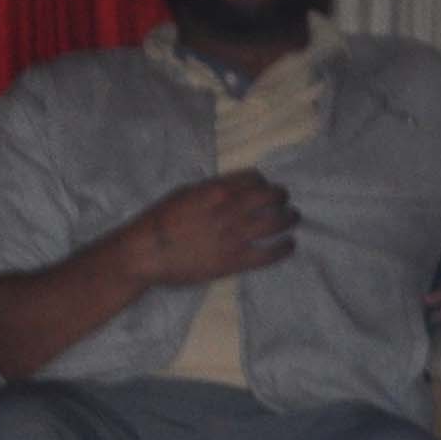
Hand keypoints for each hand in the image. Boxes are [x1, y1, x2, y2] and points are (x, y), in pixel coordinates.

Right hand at [119, 173, 297, 289]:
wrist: (147, 252)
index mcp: (216, 190)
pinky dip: (285, 248)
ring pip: (276, 222)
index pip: (253, 179)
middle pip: (270, 197)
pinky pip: (270, 253)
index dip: (262, 182)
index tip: (264, 186)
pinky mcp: (236, 260)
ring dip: (289, 218)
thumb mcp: (184, 194)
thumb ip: (210, 190)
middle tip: (285, 199)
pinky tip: (290, 245)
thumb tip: (230, 188)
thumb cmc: (159, 221)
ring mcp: (235, 236)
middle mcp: (230, 210)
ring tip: (293, 218)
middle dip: (281, 196)